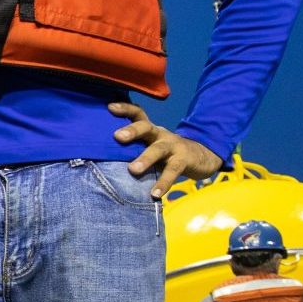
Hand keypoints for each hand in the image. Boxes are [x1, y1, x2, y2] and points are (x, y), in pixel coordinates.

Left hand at [110, 103, 224, 197]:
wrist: (201, 156)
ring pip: (158, 149)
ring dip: (145, 159)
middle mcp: (160, 134)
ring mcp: (173, 146)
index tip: (109, 107)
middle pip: (146, 127)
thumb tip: (101, 154)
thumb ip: (132, 147)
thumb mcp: (150, 144)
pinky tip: (155, 194)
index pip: (138, 113)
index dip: (125, 108)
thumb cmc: (166, 153)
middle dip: (132, 130)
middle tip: (117, 137)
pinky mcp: (183, 161)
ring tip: (132, 170)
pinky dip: (163, 183)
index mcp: (150, 130)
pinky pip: (172, 171)